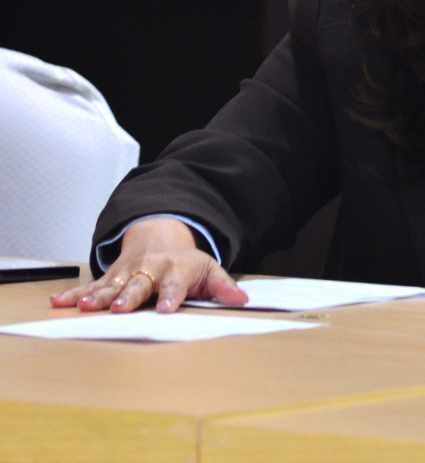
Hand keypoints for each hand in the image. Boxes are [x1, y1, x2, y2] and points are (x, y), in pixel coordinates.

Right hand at [49, 216, 247, 313]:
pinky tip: (59, 302)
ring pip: (112, 285)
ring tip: (86, 306)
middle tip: (120, 309)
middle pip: (139, 285)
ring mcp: (127, 272)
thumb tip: (243, 300)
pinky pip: (91, 285)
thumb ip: (223, 286)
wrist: (160, 237)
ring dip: (98, 296)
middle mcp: (149, 270)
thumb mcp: (209, 270)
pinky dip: (75, 294)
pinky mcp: (110, 276)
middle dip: (129, 297)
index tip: (165, 310)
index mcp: (176, 270)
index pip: (175, 285)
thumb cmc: (187, 262)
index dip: (171, 297)